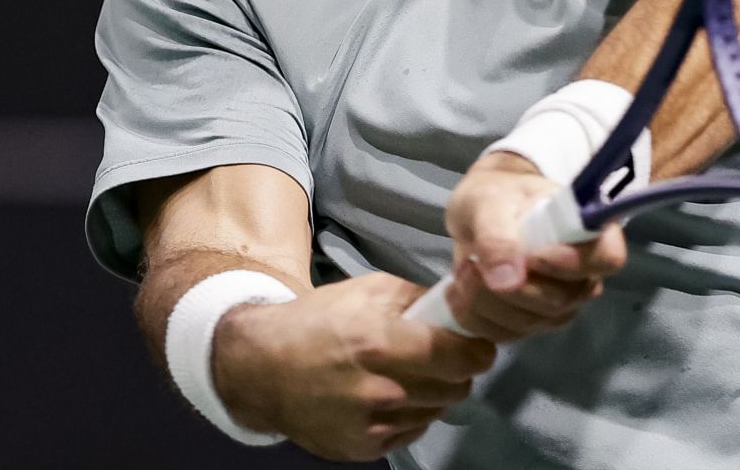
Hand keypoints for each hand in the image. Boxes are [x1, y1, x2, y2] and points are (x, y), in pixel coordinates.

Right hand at [213, 272, 495, 461]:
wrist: (261, 367)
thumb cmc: (317, 321)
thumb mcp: (367, 290)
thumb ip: (417, 297)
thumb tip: (459, 305)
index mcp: (379, 343)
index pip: (459, 357)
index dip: (477, 350)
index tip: (478, 345)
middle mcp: (378, 390)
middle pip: (455, 388)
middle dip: (458, 371)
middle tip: (445, 358)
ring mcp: (370, 426)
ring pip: (436, 412)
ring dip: (434, 394)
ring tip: (412, 375)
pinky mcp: (362, 449)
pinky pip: (412, 432)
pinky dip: (411, 415)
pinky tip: (391, 397)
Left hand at [441, 151, 628, 341]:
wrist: (478, 215)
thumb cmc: (495, 198)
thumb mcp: (489, 203)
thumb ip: (498, 235)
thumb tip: (507, 280)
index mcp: (588, 231)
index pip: (607, 258)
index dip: (572, 264)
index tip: (532, 256)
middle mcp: (582, 274)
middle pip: (561, 300)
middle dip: (511, 286)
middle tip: (474, 261)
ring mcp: (559, 304)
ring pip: (529, 323)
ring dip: (485, 301)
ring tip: (466, 267)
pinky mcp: (531, 323)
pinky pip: (505, 334)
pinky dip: (474, 316)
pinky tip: (462, 289)